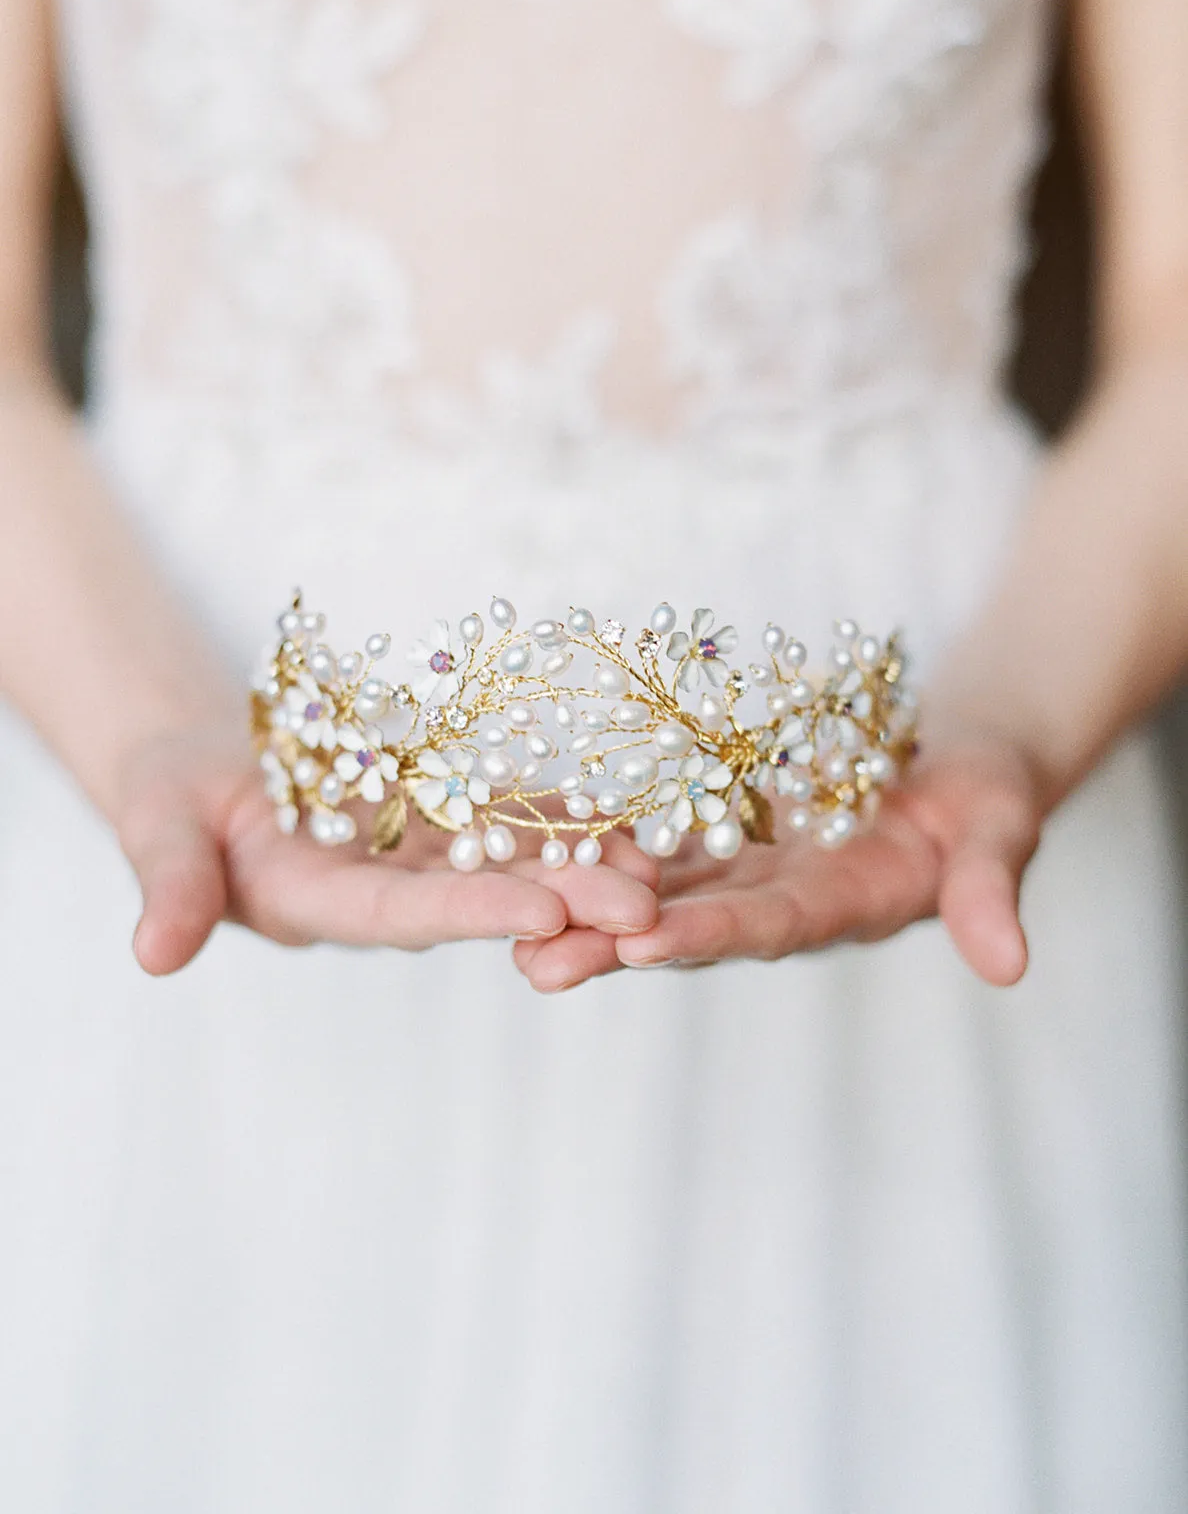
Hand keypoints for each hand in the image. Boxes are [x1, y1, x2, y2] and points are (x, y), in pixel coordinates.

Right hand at [117, 725, 660, 975]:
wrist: (203, 771)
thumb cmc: (168, 798)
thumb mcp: (157, 829)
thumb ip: (173, 887)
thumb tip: (153, 955)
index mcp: (320, 905)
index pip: (405, 914)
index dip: (473, 910)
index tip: (544, 910)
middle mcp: (384, 892)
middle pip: (480, 895)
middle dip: (563, 900)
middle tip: (648, 910)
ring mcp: (415, 858)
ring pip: (508, 860)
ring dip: (585, 866)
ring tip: (667, 869)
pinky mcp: (435, 819)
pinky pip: (507, 819)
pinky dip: (565, 819)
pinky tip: (635, 820)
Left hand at [512, 725, 1043, 992]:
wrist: (956, 763)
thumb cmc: (989, 791)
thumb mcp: (1001, 829)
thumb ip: (988, 890)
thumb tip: (1011, 967)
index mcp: (846, 907)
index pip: (770, 927)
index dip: (708, 935)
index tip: (641, 941)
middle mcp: (784, 901)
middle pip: (692, 926)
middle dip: (615, 945)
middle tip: (534, 964)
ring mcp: (751, 872)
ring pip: (661, 894)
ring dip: (590, 910)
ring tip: (510, 927)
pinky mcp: (730, 839)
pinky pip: (660, 846)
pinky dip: (605, 850)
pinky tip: (540, 851)